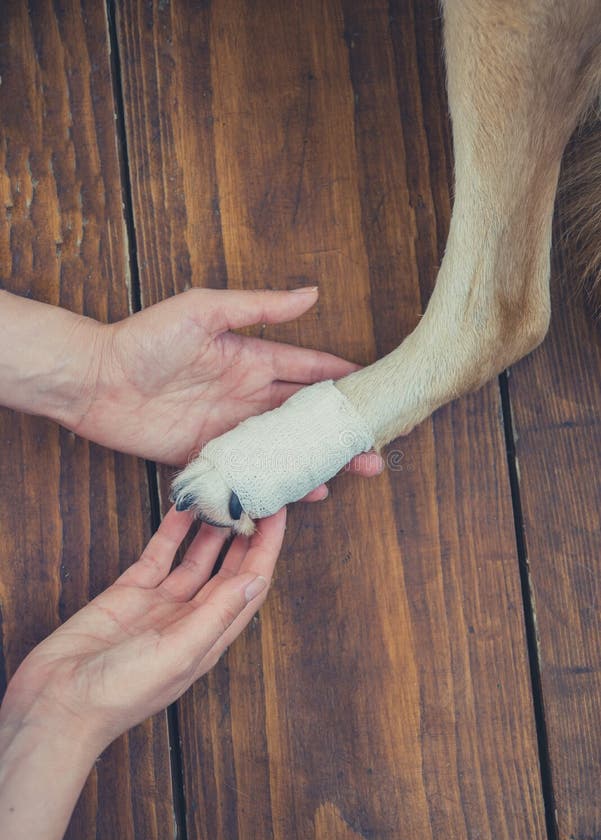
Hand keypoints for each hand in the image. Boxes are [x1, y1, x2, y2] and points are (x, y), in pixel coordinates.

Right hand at [0, 507, 284, 839]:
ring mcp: (160, 604)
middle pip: (229, 568)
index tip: (279, 514)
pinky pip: (159, 554)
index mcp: (210, 637)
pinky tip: (184, 507)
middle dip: (247, 534)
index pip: (250, 585)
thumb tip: (254, 581)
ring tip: (226, 494)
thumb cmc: (120, 692)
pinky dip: (172, 530)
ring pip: (196, 557)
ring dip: (213, 528)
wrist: (58, 702)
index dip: (267, 549)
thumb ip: (216, 615)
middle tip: (258, 495)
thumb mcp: (178, 653)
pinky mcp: (130, 592)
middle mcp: (190, 618)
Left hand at [74, 287, 382, 471]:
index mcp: (250, 359)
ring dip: (319, 459)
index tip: (376, 388)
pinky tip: (307, 494)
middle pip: (304, 416)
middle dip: (339, 429)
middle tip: (375, 444)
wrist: (95, 381)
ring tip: (356, 471)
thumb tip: (311, 294)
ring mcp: (229, 430)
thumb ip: (258, 307)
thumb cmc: (145, 339)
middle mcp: (246, 396)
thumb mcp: (204, 311)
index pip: (308, 369)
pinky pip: (251, 472)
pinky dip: (279, 483)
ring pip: (285, 448)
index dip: (342, 377)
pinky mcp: (208, 457)